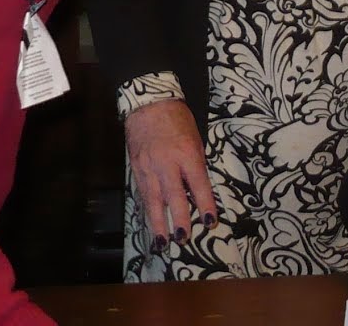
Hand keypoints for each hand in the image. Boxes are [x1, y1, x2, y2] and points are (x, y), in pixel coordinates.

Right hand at [123, 99, 216, 248]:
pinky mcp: (137, 169)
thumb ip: (196, 164)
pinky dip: (148, 210)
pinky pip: (143, 194)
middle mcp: (167, 162)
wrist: (148, 105)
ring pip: (154, 200)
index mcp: (187, 153)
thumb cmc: (177, 119)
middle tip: (184, 238)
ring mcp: (149, 167)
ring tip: (163, 242)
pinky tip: (151, 223)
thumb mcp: (195, 138)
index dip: (205, 204)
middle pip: (175, 196)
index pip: (199, 184)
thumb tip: (198, 190)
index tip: (210, 222)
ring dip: (159, 223)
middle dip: (179, 220)